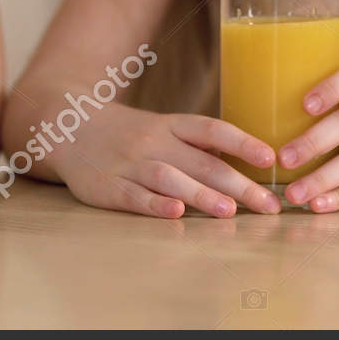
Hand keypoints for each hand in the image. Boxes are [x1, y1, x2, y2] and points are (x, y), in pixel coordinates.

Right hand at [53, 103, 282, 217]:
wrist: (68, 125)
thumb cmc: (130, 133)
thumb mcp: (165, 128)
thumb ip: (200, 147)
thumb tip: (250, 167)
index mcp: (172, 125)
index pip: (213, 130)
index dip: (243, 143)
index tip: (270, 159)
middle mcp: (154, 142)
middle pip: (201, 162)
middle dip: (238, 185)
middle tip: (268, 205)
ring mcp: (129, 164)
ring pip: (170, 177)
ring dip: (200, 194)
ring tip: (229, 211)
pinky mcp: (107, 186)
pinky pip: (133, 196)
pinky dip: (154, 205)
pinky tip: (175, 214)